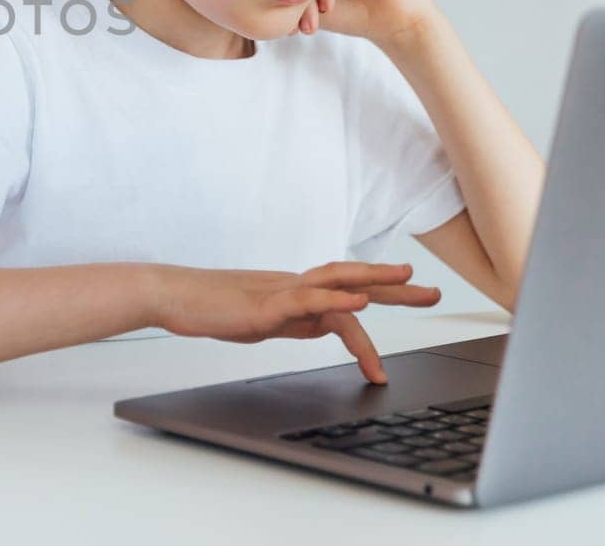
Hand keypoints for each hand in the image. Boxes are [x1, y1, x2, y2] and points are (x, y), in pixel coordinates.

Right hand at [155, 261, 441, 383]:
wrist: (171, 295)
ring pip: (336, 282)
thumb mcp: (264, 319)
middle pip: (354, 279)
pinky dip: (337, 300)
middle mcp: (294, 284)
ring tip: (407, 281)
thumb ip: (296, 321)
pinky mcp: (265, 305)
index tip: (416, 292)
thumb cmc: (210, 306)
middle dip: (396, 285)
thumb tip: (325, 326)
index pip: (349, 288)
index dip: (385, 289)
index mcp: (295, 290)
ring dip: (375, 282)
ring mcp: (280, 292)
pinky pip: (307, 300)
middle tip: (434, 292)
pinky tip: (359, 303)